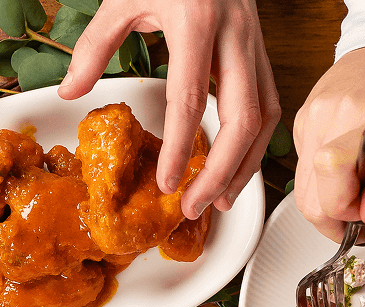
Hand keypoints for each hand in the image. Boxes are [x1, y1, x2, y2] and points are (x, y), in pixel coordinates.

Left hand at [58, 0, 279, 218]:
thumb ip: (96, 45)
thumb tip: (71, 92)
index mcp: (195, 20)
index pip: (190, 99)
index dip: (180, 148)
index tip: (168, 183)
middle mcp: (234, 36)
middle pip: (240, 120)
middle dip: (220, 172)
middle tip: (198, 205)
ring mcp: (255, 45)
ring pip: (264, 120)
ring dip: (245, 166)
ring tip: (222, 198)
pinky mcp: (264, 54)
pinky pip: (271, 108)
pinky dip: (256, 144)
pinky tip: (240, 167)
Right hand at [293, 44, 364, 242]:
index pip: (334, 195)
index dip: (349, 217)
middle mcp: (335, 119)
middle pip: (309, 200)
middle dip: (335, 219)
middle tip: (362, 215)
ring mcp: (315, 114)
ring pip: (302, 186)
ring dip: (328, 200)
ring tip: (358, 190)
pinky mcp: (305, 115)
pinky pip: (303, 165)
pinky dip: (323, 177)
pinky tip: (348, 167)